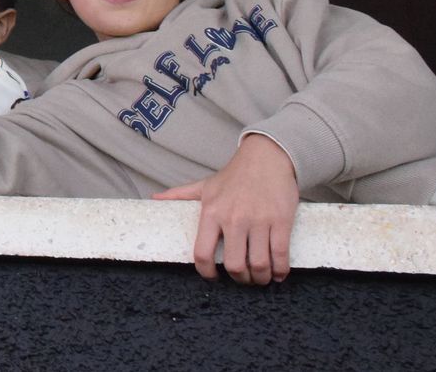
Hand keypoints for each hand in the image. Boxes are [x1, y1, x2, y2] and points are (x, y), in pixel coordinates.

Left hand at [153, 133, 299, 284]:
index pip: (202, 252)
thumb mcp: (205, 185)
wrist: (266, 157)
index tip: (213, 277)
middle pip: (235, 265)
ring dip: (261, 278)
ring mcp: (258, 221)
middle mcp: (233, 219)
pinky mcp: (281, 221)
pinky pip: (281, 254)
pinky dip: (280, 270)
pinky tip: (278, 272)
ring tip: (261, 277)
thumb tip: (155, 199)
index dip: (206, 272)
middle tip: (243, 278)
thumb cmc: (235, 175)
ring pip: (260, 264)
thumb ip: (180, 195)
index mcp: (211, 212)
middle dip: (240, 279)